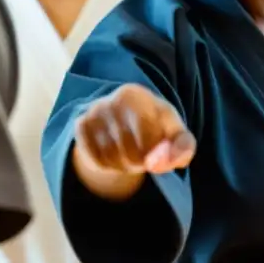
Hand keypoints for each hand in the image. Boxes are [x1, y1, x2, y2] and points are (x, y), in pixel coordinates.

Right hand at [73, 83, 195, 175]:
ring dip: (124, 167)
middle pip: (131, 155)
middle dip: (141, 163)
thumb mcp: (176, 132)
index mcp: (138, 95)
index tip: (162, 149)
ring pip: (112, 160)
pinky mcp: (80, 126)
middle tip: (144, 154)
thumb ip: (183, 147)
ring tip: (129, 154)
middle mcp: (112, 100)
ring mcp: (93, 112)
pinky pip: (96, 161)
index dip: (159, 154)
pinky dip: (107, 166)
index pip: (151, 141)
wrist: (121, 115)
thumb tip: (160, 163)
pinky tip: (112, 154)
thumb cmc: (155, 124)